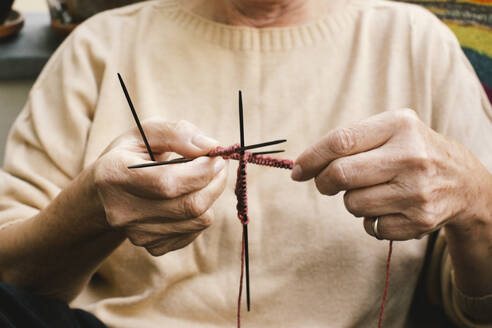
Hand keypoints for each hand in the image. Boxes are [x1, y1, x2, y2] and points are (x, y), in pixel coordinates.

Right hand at [93, 118, 227, 255]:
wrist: (103, 195)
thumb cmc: (128, 157)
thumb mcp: (144, 133)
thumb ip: (176, 133)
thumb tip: (210, 146)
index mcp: (115, 175)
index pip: (168, 182)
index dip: (201, 170)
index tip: (215, 155)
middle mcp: (123, 211)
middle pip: (189, 205)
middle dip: (214, 182)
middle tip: (218, 165)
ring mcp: (137, 234)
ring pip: (198, 220)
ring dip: (211, 196)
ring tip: (202, 178)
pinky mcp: (152, 246)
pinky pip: (195, 232)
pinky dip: (201, 212)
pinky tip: (188, 197)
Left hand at [292, 109, 491, 239]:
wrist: (463, 181)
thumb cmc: (412, 151)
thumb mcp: (390, 130)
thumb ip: (350, 141)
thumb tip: (302, 167)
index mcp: (399, 125)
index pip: (341, 141)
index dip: (311, 157)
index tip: (297, 170)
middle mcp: (411, 157)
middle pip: (340, 175)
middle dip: (323, 182)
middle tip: (326, 184)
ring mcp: (417, 191)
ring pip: (352, 204)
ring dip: (352, 201)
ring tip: (374, 191)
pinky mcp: (420, 220)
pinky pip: (371, 227)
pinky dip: (371, 220)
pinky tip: (390, 207)